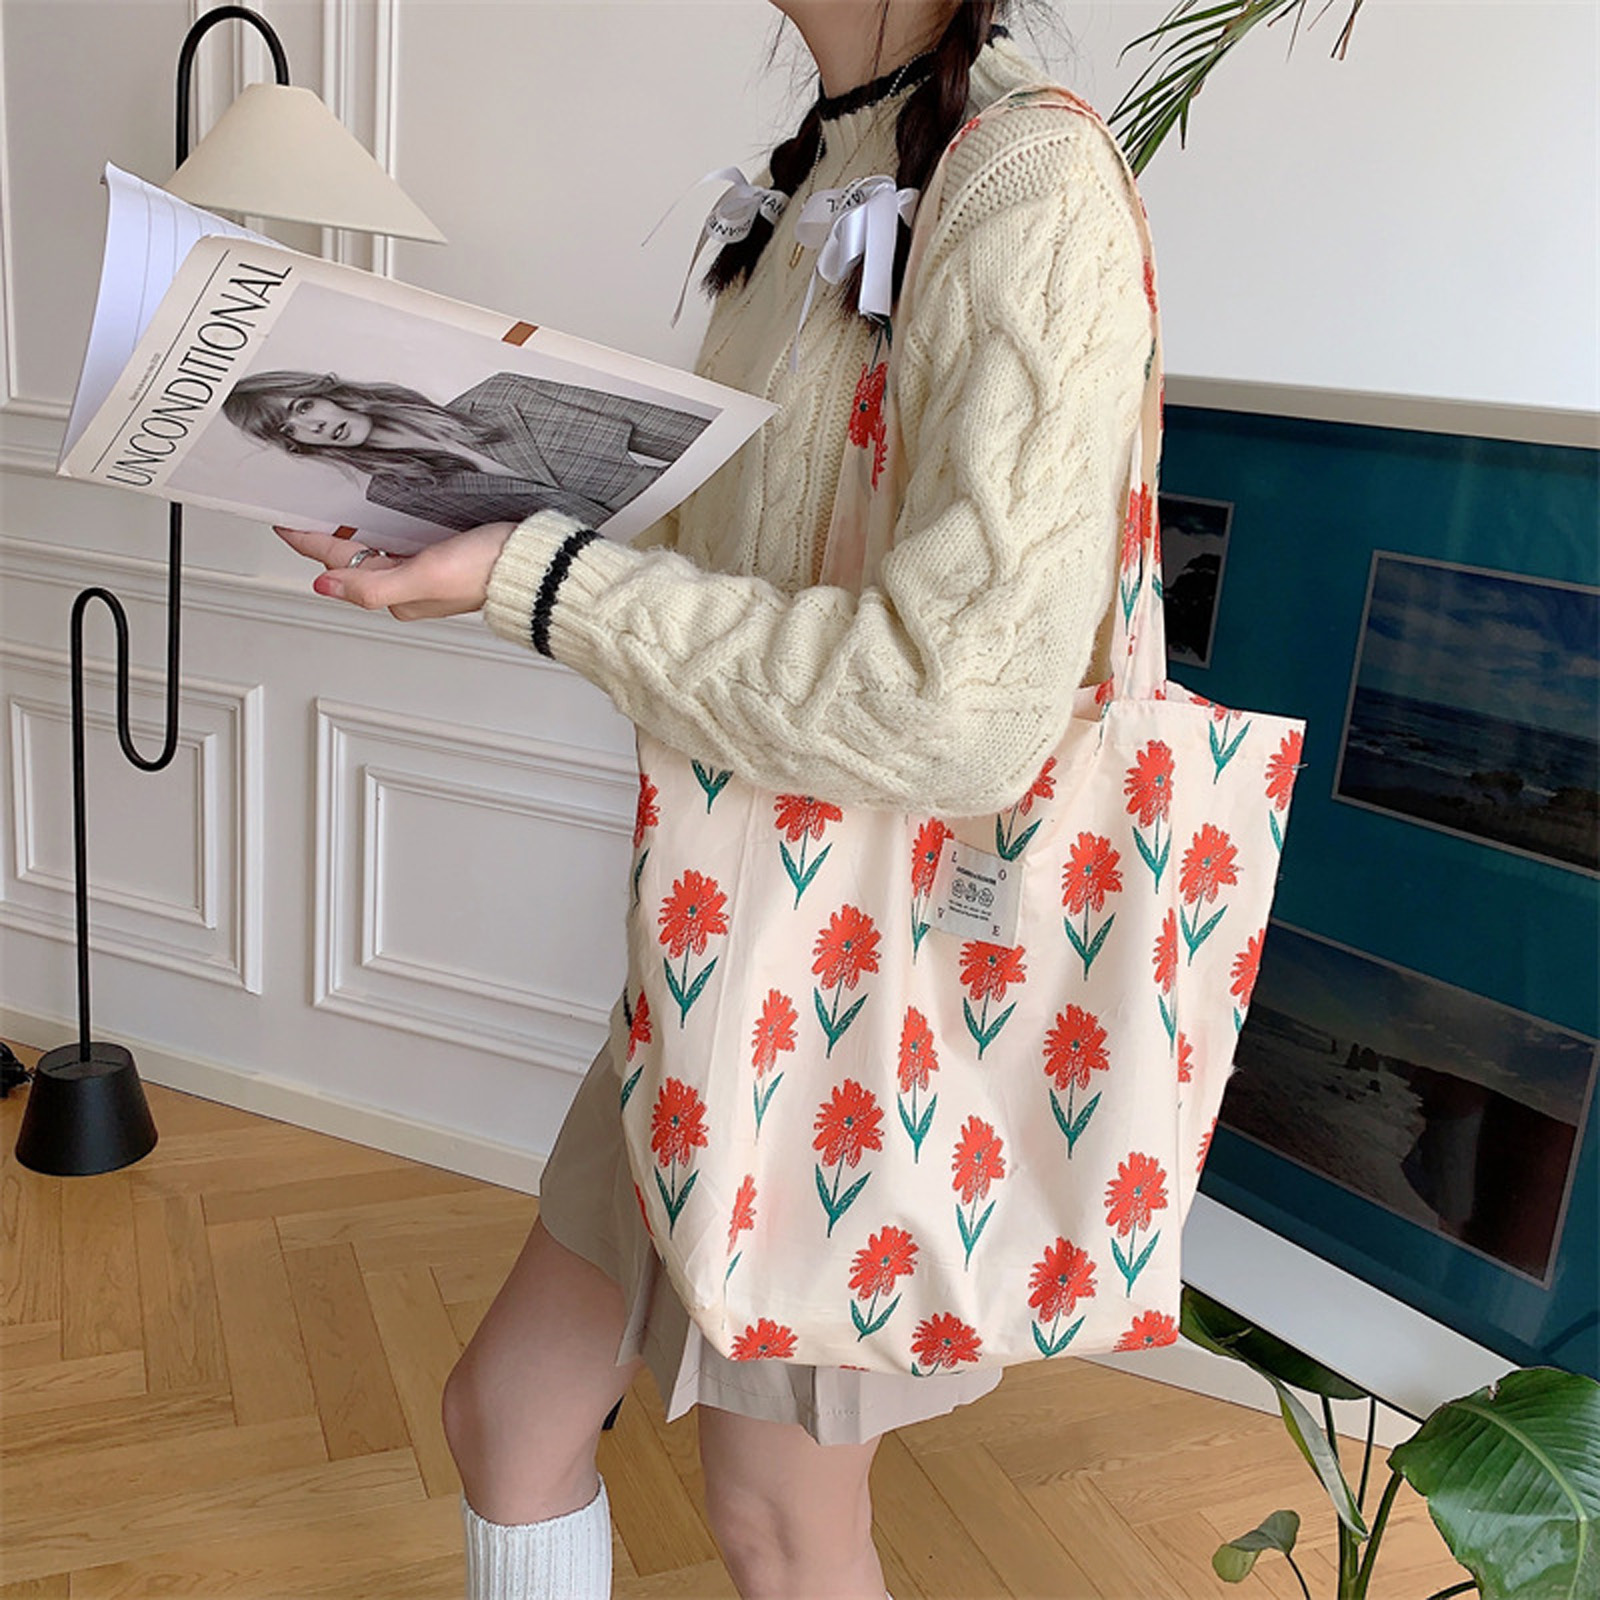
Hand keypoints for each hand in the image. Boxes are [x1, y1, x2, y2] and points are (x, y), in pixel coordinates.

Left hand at [273, 523, 516, 620]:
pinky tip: (380, 518)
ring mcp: (425, 572)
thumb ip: (372, 585)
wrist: (538, 565)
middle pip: (353, 559)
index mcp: (397, 596)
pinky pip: (400, 545)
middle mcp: (408, 587)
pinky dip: (383, 532)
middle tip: (299, 515)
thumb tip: (324, 587)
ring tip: (329, 514)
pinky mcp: (444, 557)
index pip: (339, 564)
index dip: (308, 541)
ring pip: (375, 552)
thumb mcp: (423, 576)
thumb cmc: (488, 571)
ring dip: (352, 535)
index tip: (283, 522)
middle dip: (325, 540)